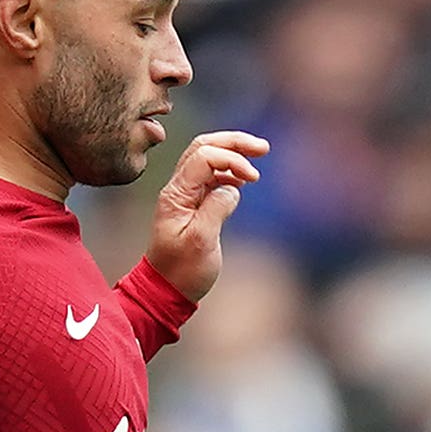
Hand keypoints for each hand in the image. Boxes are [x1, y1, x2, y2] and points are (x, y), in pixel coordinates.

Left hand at [140, 129, 270, 302]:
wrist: (167, 289)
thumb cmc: (182, 270)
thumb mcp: (200, 241)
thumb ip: (216, 209)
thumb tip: (231, 188)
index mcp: (176, 194)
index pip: (204, 157)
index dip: (231, 159)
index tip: (253, 178)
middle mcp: (179, 188)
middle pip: (204, 147)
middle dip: (233, 142)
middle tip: (263, 147)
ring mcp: (186, 195)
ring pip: (208, 158)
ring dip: (233, 152)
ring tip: (259, 155)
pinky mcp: (195, 204)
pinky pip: (212, 176)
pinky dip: (231, 170)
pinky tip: (245, 179)